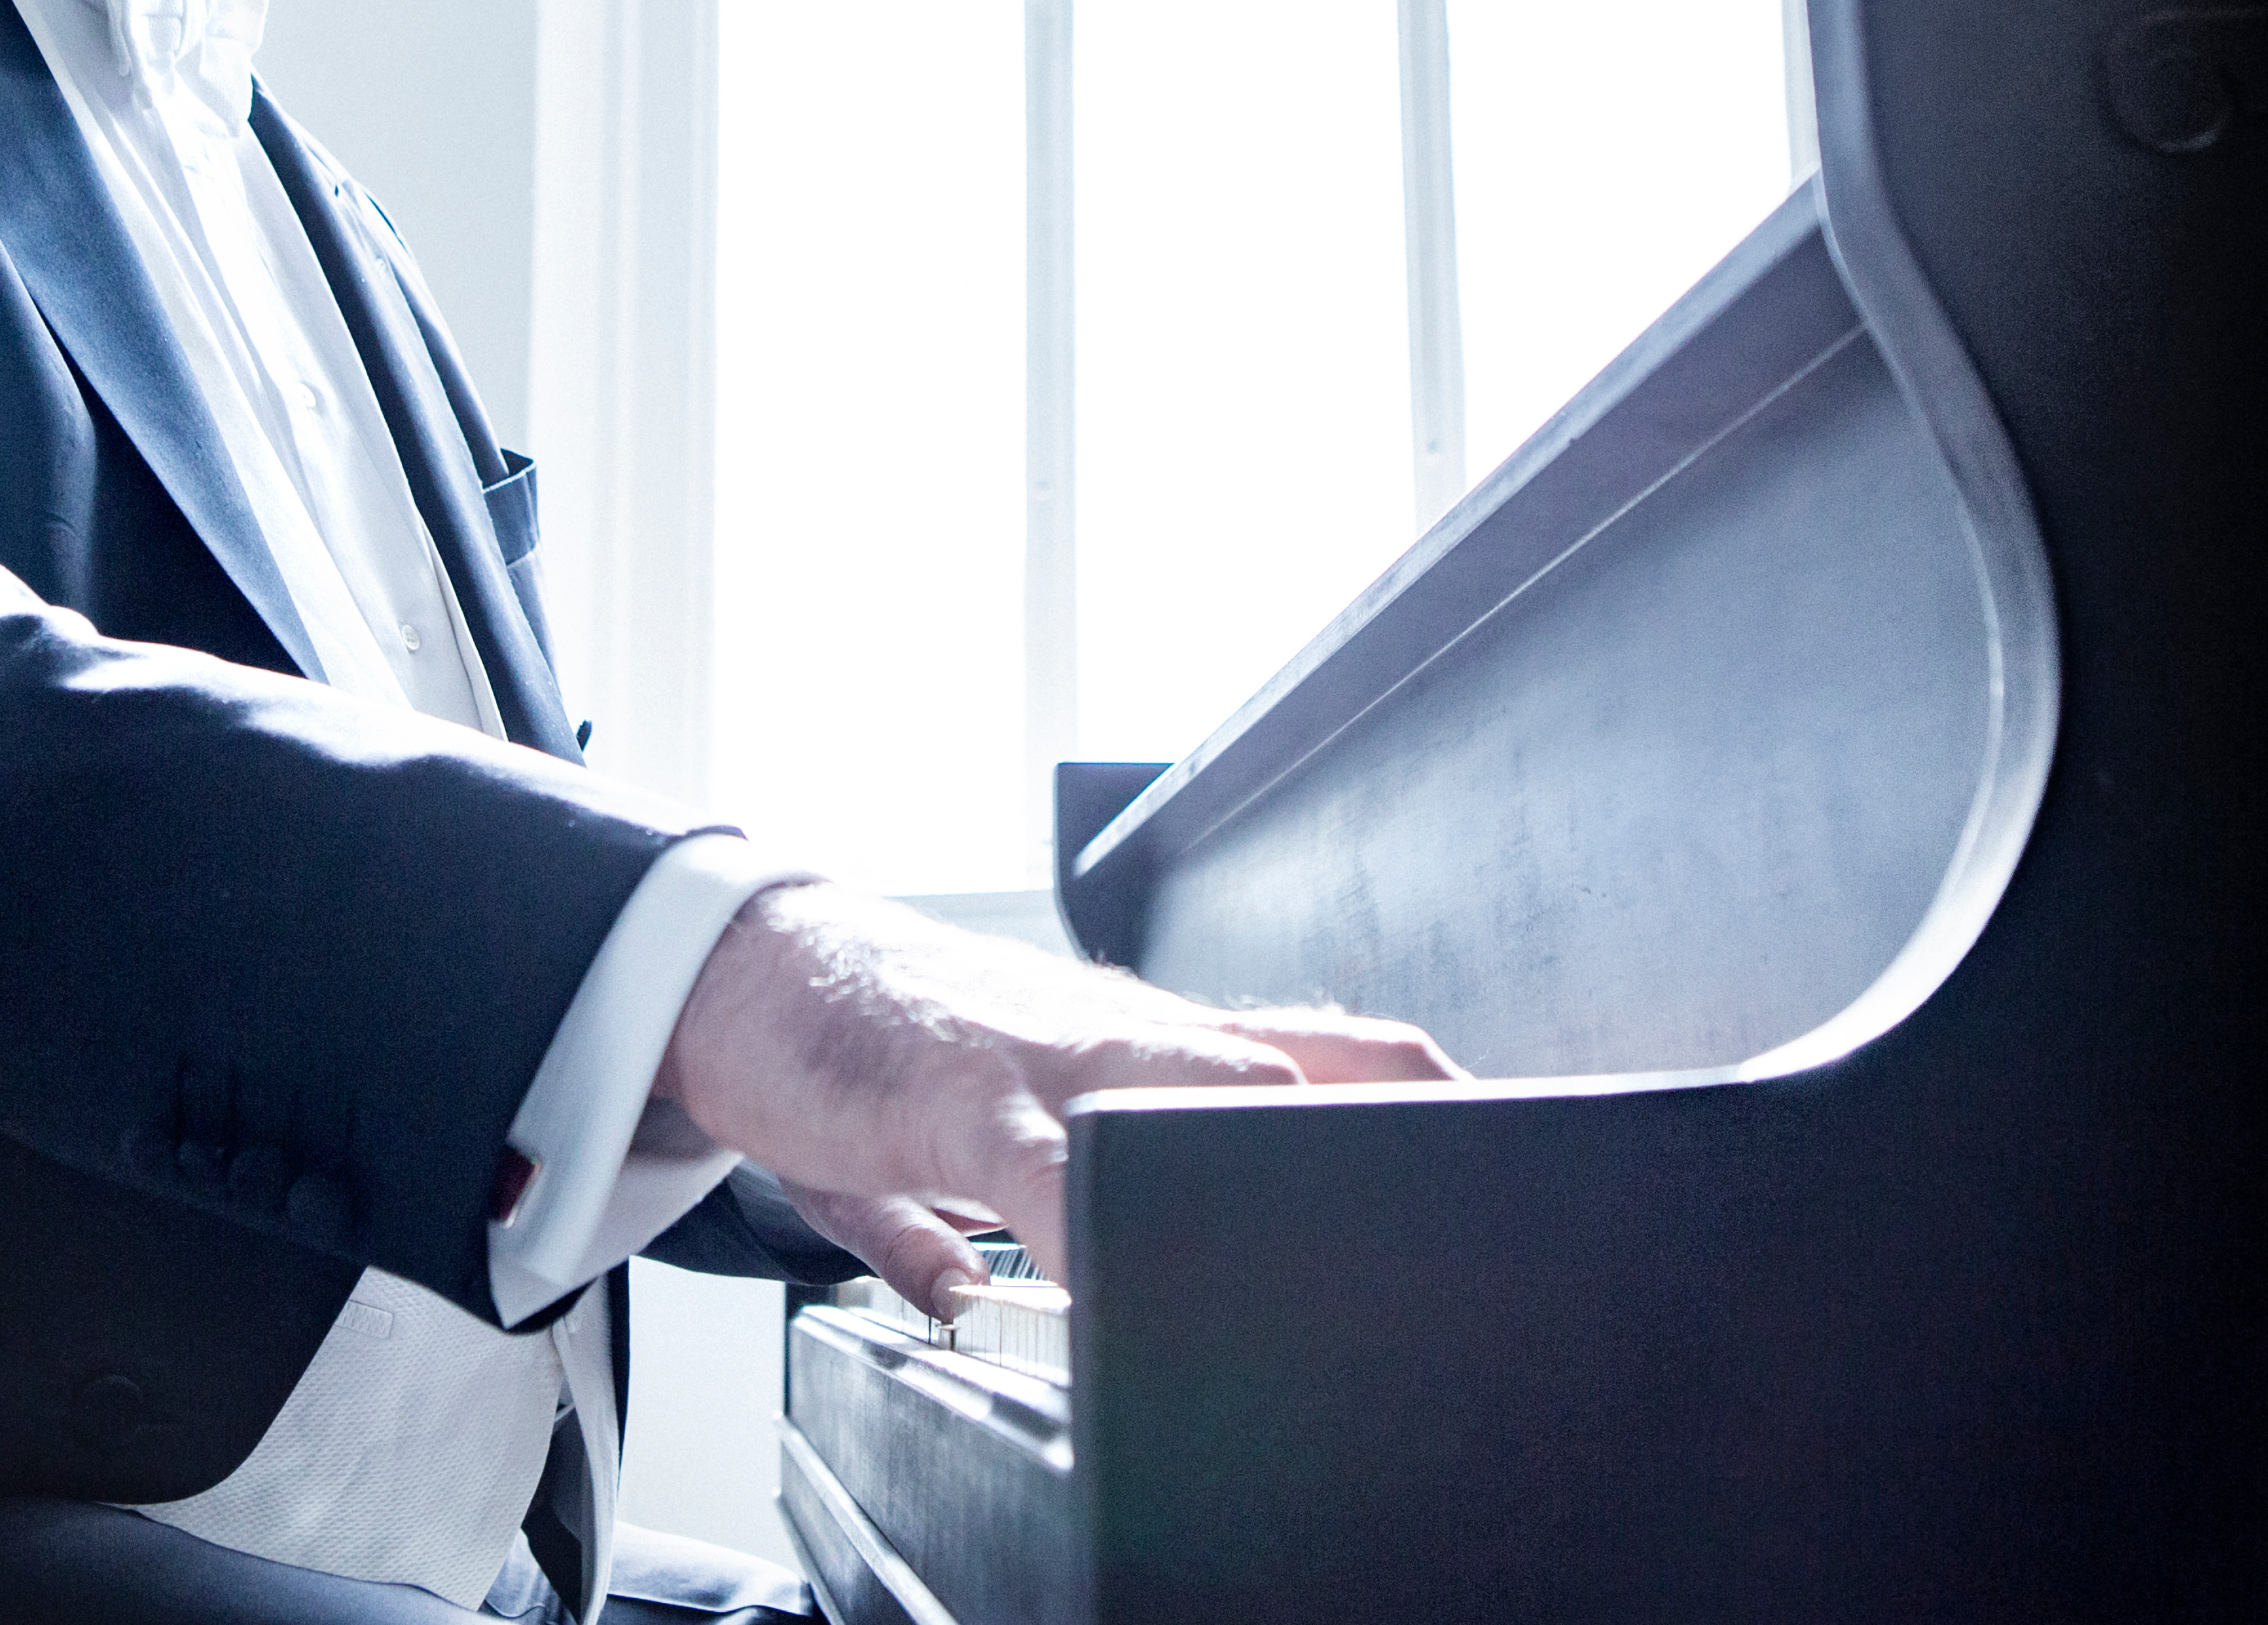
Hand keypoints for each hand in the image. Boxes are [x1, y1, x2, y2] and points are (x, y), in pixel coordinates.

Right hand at [651, 881, 1458, 1316]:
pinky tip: (1118, 1282)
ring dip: (1269, 1160)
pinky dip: (1099, 1227)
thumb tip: (1010, 1300)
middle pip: (1305, 1073)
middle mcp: (1127, 1039)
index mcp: (1154, 1050)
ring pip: (1203, 1090)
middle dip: (1392, 1144)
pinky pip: (1050, 1167)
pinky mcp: (959, 1093)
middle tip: (1464, 1232)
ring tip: (1327, 1254)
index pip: (1337, 1055)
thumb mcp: (991, 1131)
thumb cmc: (880, 1047)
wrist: (752, 968)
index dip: (1435, 1106)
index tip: (1515, 1166)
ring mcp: (1052, 1056)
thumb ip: (1028, 1211)